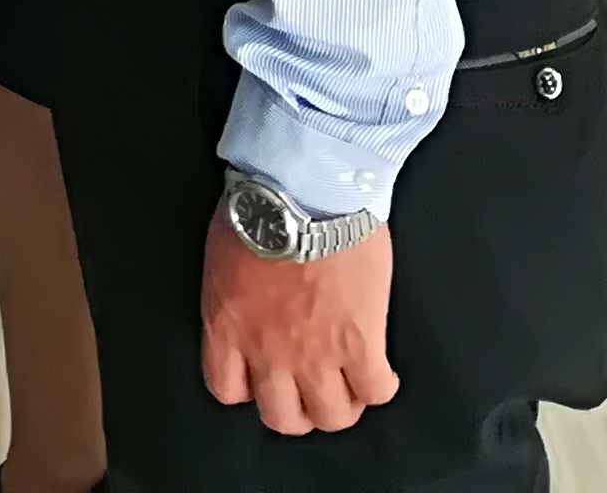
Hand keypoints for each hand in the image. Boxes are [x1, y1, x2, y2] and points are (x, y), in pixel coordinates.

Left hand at [203, 210, 397, 435]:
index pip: (227, 389)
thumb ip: (237, 294)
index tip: (264, 377)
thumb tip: (254, 302)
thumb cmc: (262, 205)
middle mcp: (268, 352)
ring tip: (351, 384)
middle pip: (283, 418)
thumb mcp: (226, 255)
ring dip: (342, 404)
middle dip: (299, 409)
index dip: (250, 388)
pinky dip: (381, 385)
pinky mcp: (360, 344)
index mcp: (227, 325)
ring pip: (332, 416)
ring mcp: (316, 355)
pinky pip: (376, 391)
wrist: (306, 189)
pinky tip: (381, 370)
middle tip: (312, 389)